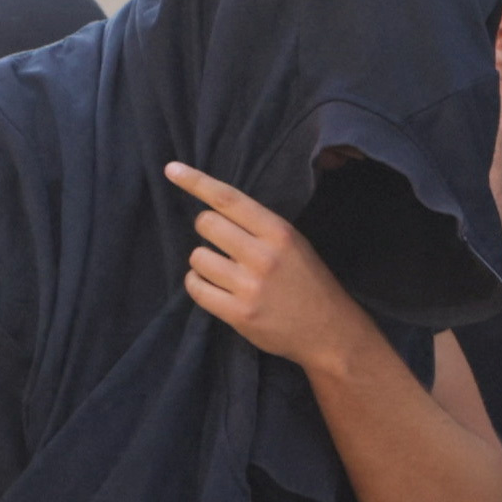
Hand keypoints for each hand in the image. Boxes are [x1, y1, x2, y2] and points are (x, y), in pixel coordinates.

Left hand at [162, 162, 375, 373]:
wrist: (329, 331)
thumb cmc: (308, 282)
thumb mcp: (293, 244)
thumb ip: (258, 227)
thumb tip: (214, 210)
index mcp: (279, 232)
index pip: (228, 199)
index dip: (196, 181)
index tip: (171, 169)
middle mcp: (263, 256)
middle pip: (206, 224)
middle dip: (206, 230)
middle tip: (221, 244)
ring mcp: (249, 286)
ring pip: (197, 257)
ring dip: (202, 262)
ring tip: (221, 271)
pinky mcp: (238, 314)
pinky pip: (197, 288)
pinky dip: (198, 284)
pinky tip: (212, 287)